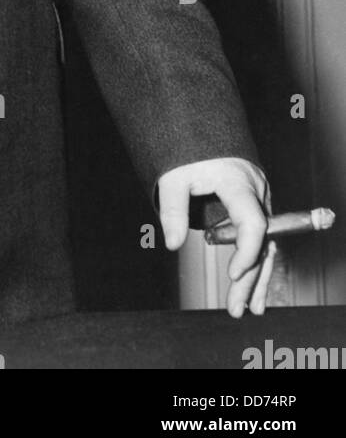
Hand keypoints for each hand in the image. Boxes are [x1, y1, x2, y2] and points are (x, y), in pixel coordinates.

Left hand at [156, 157, 275, 318]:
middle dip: (250, 277)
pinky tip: (254, 289)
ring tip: (249, 309)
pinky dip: (257, 264)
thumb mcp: (173, 175)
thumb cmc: (187, 150)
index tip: (232, 274)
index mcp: (239, 182)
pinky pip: (262, 239)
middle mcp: (256, 192)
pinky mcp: (256, 206)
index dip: (246, 251)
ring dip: (257, 277)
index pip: (253, 222)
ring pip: (266, 244)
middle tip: (237, 308)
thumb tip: (172, 243)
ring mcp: (259, 200)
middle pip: (262, 241)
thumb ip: (173, 208)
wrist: (201, 128)